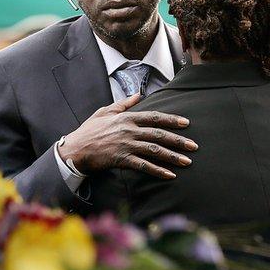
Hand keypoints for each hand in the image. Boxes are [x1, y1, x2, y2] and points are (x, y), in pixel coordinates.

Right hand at [57, 93, 196, 178]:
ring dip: (173, 157)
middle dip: (178, 141)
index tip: (186, 123)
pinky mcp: (121, 159)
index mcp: (127, 118)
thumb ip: (124, 104)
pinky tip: (170, 175)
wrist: (75, 149)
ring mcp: (126, 145)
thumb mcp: (105, 111)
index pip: (154, 117)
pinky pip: (143, 166)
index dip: (172, 119)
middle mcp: (129, 130)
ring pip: (154, 150)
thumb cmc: (89, 130)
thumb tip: (138, 94)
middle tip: (194, 146)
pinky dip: (157, 171)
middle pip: (159, 134)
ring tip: (187, 162)